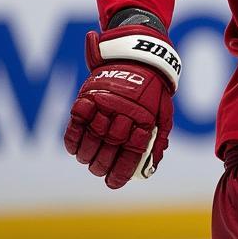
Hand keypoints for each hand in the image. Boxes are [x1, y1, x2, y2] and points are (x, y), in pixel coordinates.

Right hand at [63, 27, 181, 188]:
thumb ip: (158, 140)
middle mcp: (123, 114)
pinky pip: (75, 123)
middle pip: (107, 150)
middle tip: (99, 171)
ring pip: (89, 139)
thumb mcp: (164, 112)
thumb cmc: (155, 88)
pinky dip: (72, 138)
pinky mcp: (88, 95)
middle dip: (101, 166)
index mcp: (144, 120)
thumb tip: (150, 168)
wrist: (140, 55)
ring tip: (87, 162)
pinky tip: (74, 149)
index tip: (112, 183)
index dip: (119, 173)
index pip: (130, 155)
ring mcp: (104, 105)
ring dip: (86, 155)